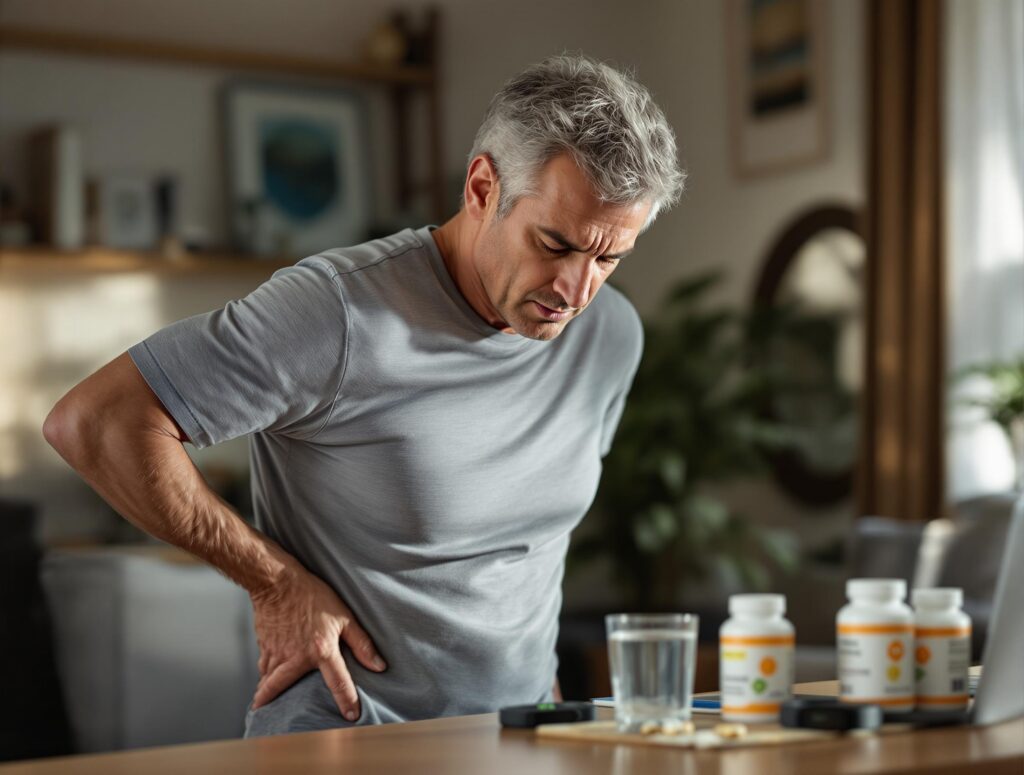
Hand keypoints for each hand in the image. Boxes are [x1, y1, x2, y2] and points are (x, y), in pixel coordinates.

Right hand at [249, 566, 386, 720]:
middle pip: (286, 689)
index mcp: (322, 650)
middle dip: (281, 705)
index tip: (351, 716)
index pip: (339, 682)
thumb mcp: (344, 616)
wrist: (278, 581)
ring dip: (269, 691)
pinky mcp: (264, 646)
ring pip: (270, 680)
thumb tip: (379, 665)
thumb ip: (362, 643)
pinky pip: (263, 666)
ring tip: (266, 703)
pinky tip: (265, 677)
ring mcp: (277, 652)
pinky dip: (264, 674)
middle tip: (278, 720)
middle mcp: (297, 657)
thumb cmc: (313, 595)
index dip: (348, 701)